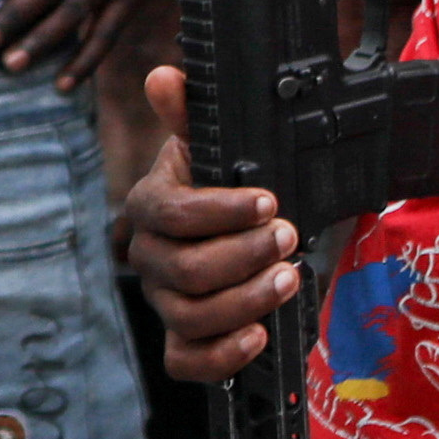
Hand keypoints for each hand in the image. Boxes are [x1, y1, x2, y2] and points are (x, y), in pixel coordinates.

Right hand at [119, 62, 295, 380]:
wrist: (242, 229)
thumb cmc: (228, 185)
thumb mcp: (218, 146)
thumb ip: (191, 113)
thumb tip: (164, 76)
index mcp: (151, 203)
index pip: (170, 213)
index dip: (218, 211)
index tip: (268, 201)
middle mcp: (149, 255)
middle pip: (181, 270)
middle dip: (242, 255)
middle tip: (287, 238)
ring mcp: (163, 300)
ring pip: (188, 315)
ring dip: (244, 301)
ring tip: (288, 279)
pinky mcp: (182, 338)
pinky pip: (185, 361)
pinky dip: (221, 355)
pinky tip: (259, 335)